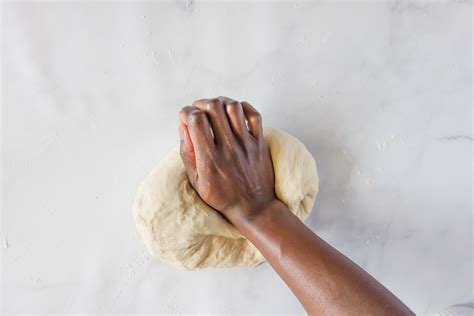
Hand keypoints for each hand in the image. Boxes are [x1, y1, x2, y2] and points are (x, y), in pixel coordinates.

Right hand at [179, 97, 275, 224]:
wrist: (253, 208)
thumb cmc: (222, 196)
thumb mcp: (196, 180)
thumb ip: (188, 153)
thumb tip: (184, 127)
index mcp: (210, 159)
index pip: (196, 121)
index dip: (186, 112)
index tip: (185, 117)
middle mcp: (228, 148)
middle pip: (214, 108)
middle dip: (201, 103)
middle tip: (198, 110)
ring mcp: (246, 144)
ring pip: (233, 107)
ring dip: (221, 102)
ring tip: (215, 108)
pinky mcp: (259, 143)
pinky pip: (254, 115)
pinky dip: (243, 107)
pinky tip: (234, 112)